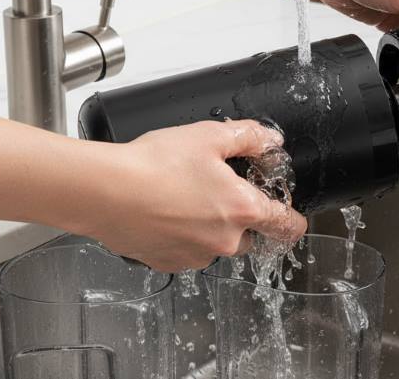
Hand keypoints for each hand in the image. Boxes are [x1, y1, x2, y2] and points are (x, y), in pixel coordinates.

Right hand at [69, 120, 306, 271]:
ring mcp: (196, 256)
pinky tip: (167, 212)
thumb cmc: (153, 164)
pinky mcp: (169, 263)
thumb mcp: (209, 136)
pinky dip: (183, 236)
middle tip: (219, 191)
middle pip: (250, 235)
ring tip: (184, 197)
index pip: (286, 226)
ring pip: (217, 244)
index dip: (293, 220)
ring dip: (210, 227)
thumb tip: (268, 139)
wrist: (105, 191)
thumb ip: (248, 137)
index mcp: (241, 209)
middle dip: (241, 217)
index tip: (292, 218)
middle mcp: (224, 240)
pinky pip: (188, 251)